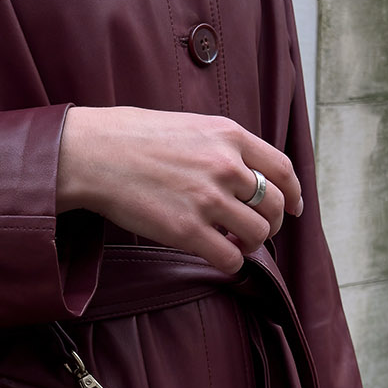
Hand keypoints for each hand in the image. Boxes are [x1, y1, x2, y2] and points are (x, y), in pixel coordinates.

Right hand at [56, 106, 302, 274]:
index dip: (294, 193)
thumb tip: (241, 170)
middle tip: (257, 231)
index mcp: (229, 136)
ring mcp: (208, 199)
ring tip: (234, 244)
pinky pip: (230, 258)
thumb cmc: (130, 137)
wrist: (93, 154)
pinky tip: (219, 257)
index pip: (282, 168)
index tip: (295, 207)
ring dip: (251, 244)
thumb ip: (220, 145)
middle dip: (272, 223)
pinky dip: (231, 263)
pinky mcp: (188, 230)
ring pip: (258, 233)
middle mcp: (226, 166)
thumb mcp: (188, 125)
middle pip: (275, 204)